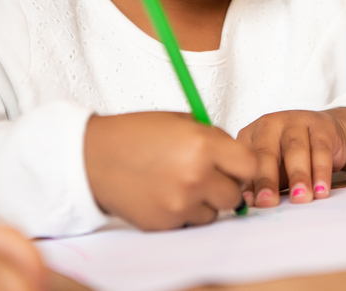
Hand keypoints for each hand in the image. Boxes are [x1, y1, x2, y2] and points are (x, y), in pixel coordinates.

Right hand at [83, 112, 255, 230]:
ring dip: (205, 201)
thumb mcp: (181, 121)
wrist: (95, 158)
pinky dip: (184, 212)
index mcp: (203, 145)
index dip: (243, 164)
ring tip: (180, 182)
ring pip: (214, 212)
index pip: (250, 165)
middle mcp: (195, 177)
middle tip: (207, 174)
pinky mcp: (166, 223)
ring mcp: (180, 204)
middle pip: (235, 194)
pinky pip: (190, 223)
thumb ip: (213, 138)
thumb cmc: (136, 135)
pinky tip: (165, 193)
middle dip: (225, 184)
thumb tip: (237, 158)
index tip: (235, 163)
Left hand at [236, 108, 345, 207]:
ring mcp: (295, 120)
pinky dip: (321, 171)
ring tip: (301, 200)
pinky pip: (320, 149)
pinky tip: (323, 191)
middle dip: (266, 180)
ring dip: (298, 177)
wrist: (328, 135)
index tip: (249, 205)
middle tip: (267, 205)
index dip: (246, 182)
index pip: (244, 159)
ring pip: (294, 149)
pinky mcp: (321, 124)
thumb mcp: (274, 171)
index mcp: (250, 135)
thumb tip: (246, 206)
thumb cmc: (292, 159)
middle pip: (265, 152)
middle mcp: (269, 124)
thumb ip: (261, 185)